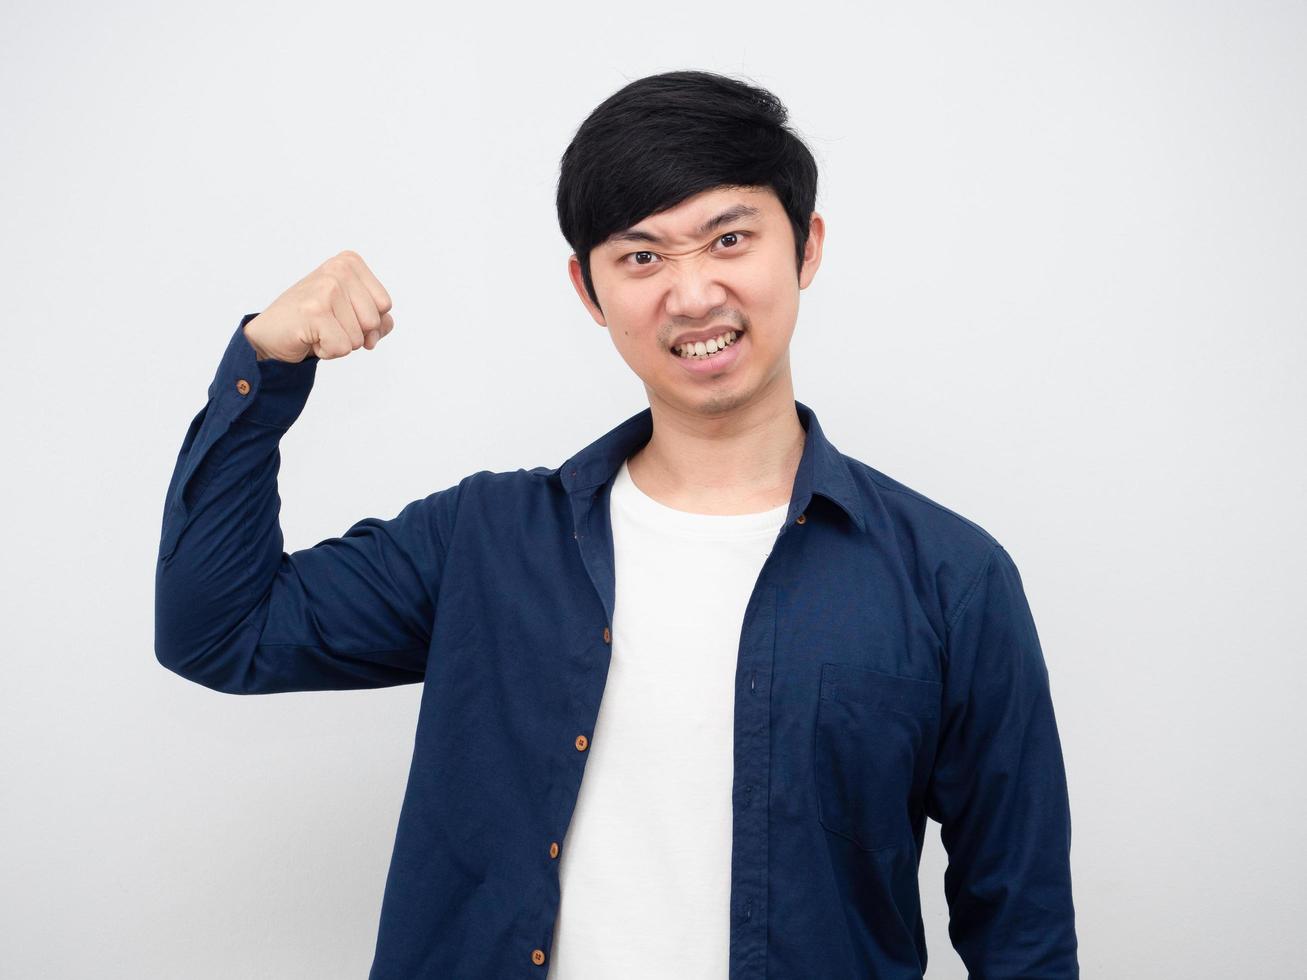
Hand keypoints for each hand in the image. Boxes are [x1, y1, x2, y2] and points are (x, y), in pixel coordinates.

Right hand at [243, 250, 393, 362]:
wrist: (270, 334)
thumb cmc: (313, 321)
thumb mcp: (351, 314)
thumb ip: (378, 319)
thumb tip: (380, 328)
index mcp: (350, 263)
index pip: (384, 305)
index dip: (368, 321)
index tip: (341, 315)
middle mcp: (338, 269)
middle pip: (374, 321)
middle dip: (354, 333)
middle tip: (327, 323)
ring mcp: (326, 289)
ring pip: (359, 338)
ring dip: (339, 343)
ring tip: (317, 329)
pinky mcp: (314, 311)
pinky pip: (342, 348)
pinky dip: (327, 351)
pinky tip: (310, 337)